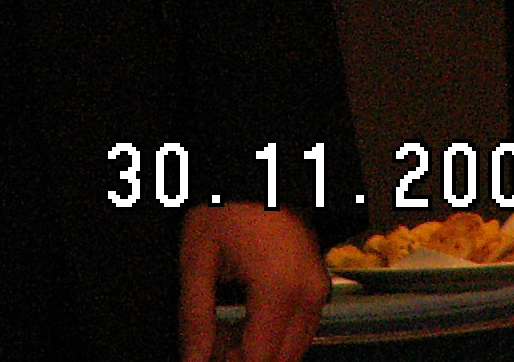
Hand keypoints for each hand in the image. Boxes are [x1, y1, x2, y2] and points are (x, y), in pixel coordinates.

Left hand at [179, 203, 326, 361]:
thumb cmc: (224, 206)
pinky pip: (301, 328)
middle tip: (211, 347)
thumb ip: (195, 315)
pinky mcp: (320, 285)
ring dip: (261, 351)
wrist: (258, 170)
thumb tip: (193, 360)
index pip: (259, 359)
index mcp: (279, 291)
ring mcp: (319, 291)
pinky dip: (274, 336)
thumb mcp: (198, 257)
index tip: (205, 360)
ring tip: (223, 333)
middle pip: (281, 360)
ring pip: (295, 349)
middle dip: (245, 360)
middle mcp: (309, 297)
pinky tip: (243, 320)